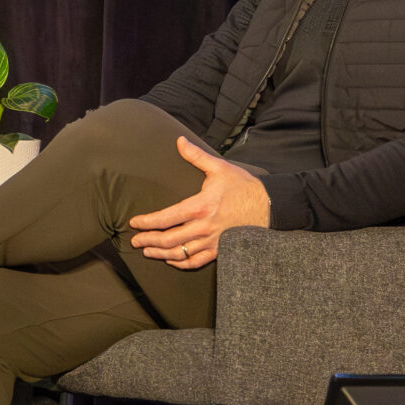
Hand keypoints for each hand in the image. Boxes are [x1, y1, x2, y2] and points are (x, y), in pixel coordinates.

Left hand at [127, 138, 269, 269]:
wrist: (269, 206)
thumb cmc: (243, 186)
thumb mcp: (219, 167)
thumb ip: (196, 156)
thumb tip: (179, 141)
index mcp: (200, 207)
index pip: (165, 218)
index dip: (146, 222)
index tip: (134, 223)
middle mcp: (203, 227)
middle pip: (168, 240)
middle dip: (147, 241)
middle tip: (134, 241)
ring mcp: (212, 241)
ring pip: (180, 254)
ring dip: (160, 254)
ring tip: (147, 252)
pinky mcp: (220, 250)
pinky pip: (197, 262)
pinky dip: (181, 263)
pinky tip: (172, 260)